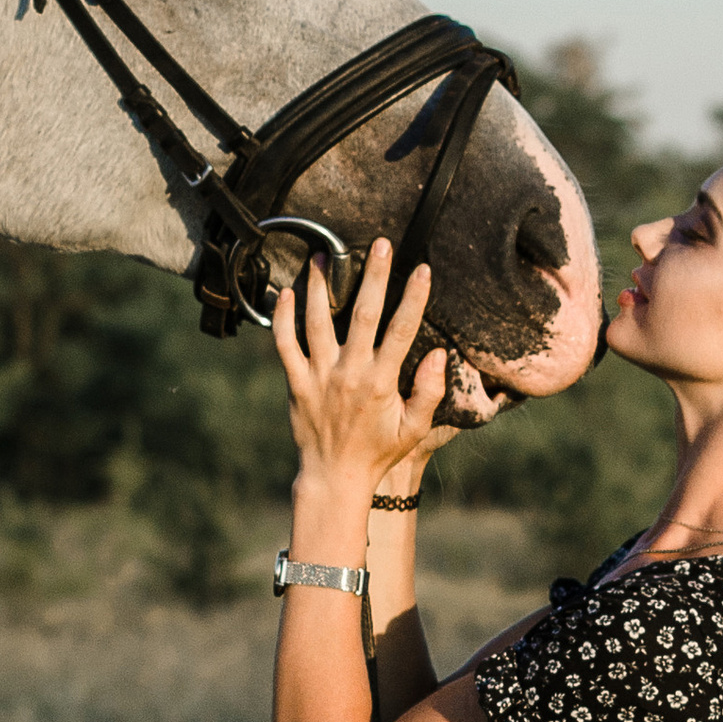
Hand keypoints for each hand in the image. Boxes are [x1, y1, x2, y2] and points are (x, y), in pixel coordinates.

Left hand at [270, 240, 456, 505]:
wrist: (333, 477)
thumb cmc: (378, 453)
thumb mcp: (414, 430)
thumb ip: (429, 392)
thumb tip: (440, 354)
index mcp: (381, 382)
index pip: (401, 330)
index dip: (414, 298)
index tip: (423, 270)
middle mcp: (349, 373)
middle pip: (364, 314)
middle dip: (374, 276)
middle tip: (380, 244)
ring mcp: (319, 376)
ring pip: (317, 321)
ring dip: (319, 285)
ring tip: (322, 254)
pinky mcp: (296, 382)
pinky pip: (285, 345)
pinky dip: (282, 318)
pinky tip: (285, 293)